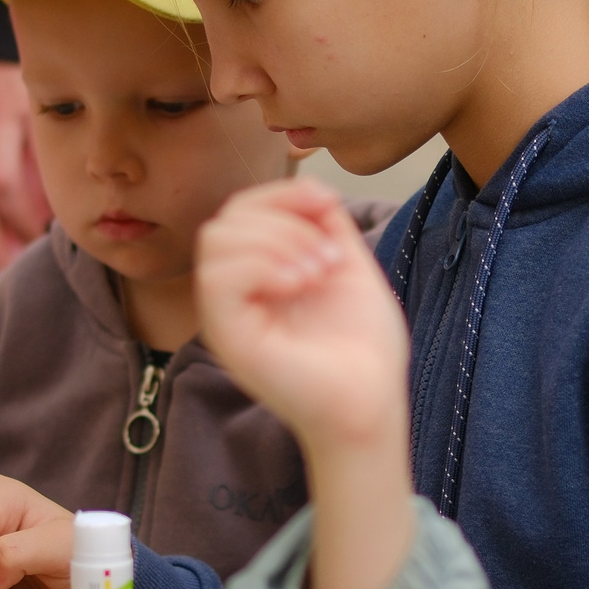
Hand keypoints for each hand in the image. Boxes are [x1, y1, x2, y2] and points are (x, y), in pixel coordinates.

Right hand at [197, 179, 409, 451]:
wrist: (372, 399)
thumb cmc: (364, 348)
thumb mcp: (349, 267)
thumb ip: (326, 226)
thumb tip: (311, 188)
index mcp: (258, 276)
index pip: (242, 210)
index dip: (282, 194)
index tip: (328, 205)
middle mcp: (234, 294)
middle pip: (225, 219)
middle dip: (283, 218)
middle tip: (329, 257)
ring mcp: (225, 316)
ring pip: (216, 240)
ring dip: (277, 241)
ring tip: (317, 272)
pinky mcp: (226, 337)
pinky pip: (217, 278)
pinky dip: (262, 265)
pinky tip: (301, 283)